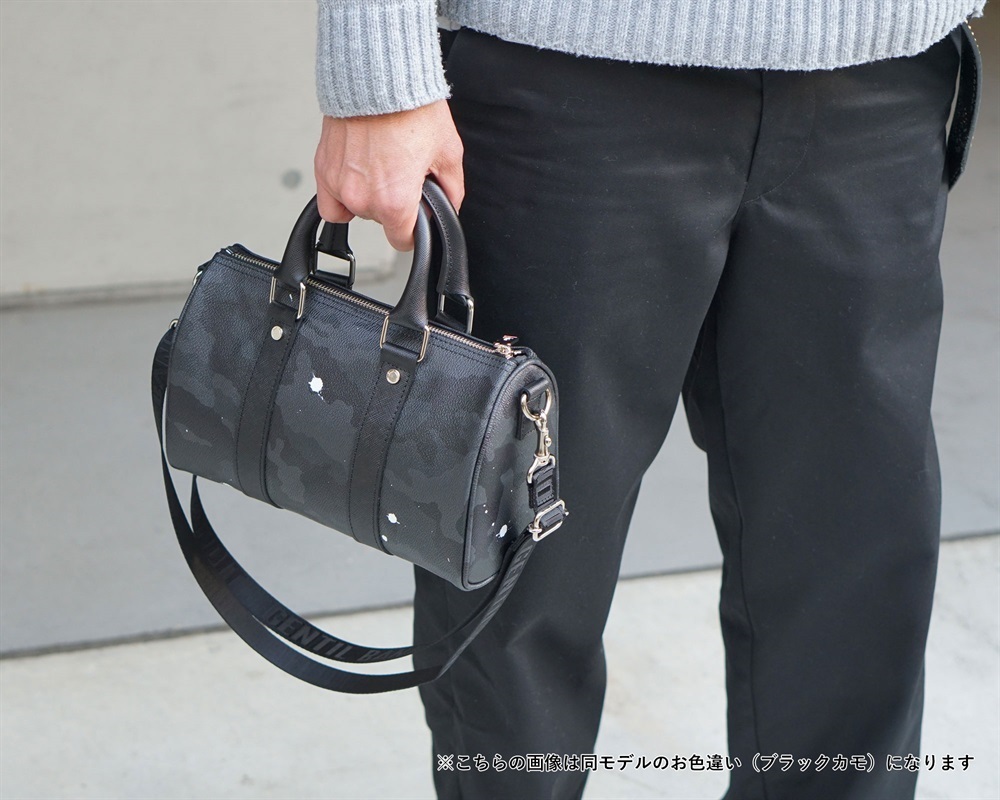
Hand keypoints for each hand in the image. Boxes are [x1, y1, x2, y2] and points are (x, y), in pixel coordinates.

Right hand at [314, 99, 463, 250]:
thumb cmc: (412, 109)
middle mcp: (363, 198)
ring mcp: (339, 185)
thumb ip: (451, 191)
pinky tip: (356, 180)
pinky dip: (341, 197)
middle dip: (393, 204)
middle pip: (380, 221)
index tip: (416, 217)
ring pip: (356, 210)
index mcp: (395, 202)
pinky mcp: (323, 169)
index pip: (402, 241)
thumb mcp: (449, 154)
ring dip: (368, 196)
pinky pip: (329, 203)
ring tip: (381, 166)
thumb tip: (447, 209)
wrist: (380, 77)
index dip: (414, 230)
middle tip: (402, 173)